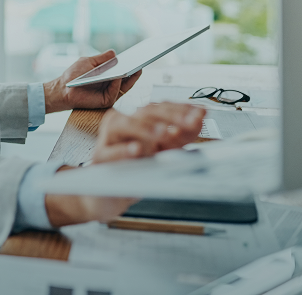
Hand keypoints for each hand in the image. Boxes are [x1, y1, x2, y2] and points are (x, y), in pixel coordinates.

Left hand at [43, 49, 141, 113]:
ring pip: (125, 86)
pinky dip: (116, 84)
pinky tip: (117, 77)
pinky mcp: (106, 101)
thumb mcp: (89, 62)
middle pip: (128, 78)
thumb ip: (102, 58)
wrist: (63, 88)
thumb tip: (115, 53)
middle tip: (141, 61)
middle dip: (135, 70)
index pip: (124, 69)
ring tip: (134, 67)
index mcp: (109, 74)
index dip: (132, 63)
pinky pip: (115, 92)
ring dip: (130, 78)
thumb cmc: (74, 75)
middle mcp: (112, 84)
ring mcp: (110, 93)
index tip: (139, 55)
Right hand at [43, 103, 204, 227]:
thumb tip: (199, 120)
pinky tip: (136, 149)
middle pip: (145, 112)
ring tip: (165, 133)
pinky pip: (110, 153)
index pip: (160, 107)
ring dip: (146, 128)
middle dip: (171, 116)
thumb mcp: (163, 152)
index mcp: (138, 120)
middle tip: (190, 122)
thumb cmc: (135, 169)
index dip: (182, 108)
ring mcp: (109, 139)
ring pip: (123, 124)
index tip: (201, 112)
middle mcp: (122, 124)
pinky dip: (123, 150)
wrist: (109, 193)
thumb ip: (180, 136)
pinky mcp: (101, 158)